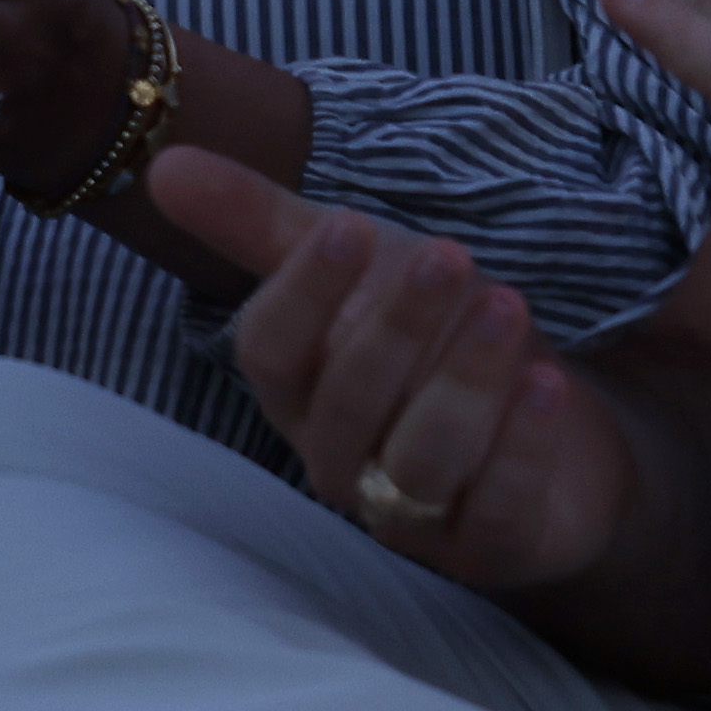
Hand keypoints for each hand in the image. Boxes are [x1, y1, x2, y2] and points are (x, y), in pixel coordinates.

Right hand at [154, 144, 634, 590]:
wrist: (543, 420)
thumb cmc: (428, 336)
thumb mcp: (356, 267)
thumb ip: (257, 222)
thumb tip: (161, 165)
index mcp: (294, 393)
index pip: (268, 354)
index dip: (303, 293)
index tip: (350, 227)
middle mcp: (339, 460)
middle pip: (348, 402)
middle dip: (396, 326)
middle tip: (448, 257)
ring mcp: (412, 513)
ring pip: (422, 456)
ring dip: (464, 380)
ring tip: (506, 306)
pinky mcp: (491, 546)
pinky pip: (497, 507)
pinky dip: (522, 446)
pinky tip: (548, 384)